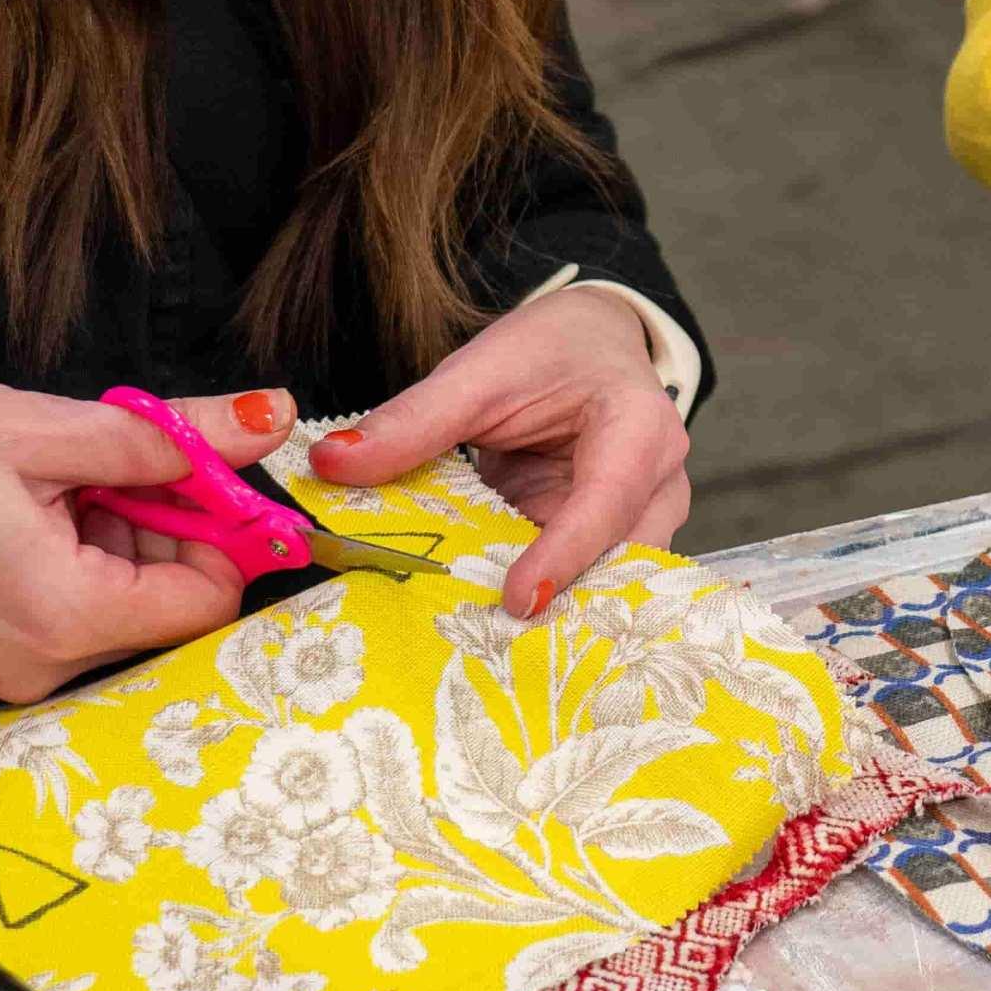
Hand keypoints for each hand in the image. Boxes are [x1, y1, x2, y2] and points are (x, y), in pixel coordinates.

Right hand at [0, 375, 291, 704]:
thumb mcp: (41, 425)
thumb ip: (167, 437)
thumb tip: (266, 420)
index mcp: (60, 618)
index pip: (205, 601)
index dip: (219, 529)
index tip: (198, 467)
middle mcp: (32, 671)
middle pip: (158, 609)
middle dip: (158, 527)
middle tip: (109, 457)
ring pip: (106, 609)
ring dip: (107, 540)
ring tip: (45, 478)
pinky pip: (53, 618)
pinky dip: (61, 563)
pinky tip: (13, 510)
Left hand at [311, 289, 689, 616]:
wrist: (592, 345)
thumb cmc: (549, 352)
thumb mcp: (479, 372)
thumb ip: (413, 420)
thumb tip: (331, 464)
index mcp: (639, 428)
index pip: (607, 500)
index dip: (564, 554)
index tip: (518, 600)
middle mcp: (659, 485)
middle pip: (620, 559)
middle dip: (565, 602)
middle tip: (493, 643)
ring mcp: (645, 522)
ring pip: (609, 584)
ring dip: (555, 613)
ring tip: (489, 646)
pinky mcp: (616, 546)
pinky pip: (585, 585)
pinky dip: (543, 604)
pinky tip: (494, 631)